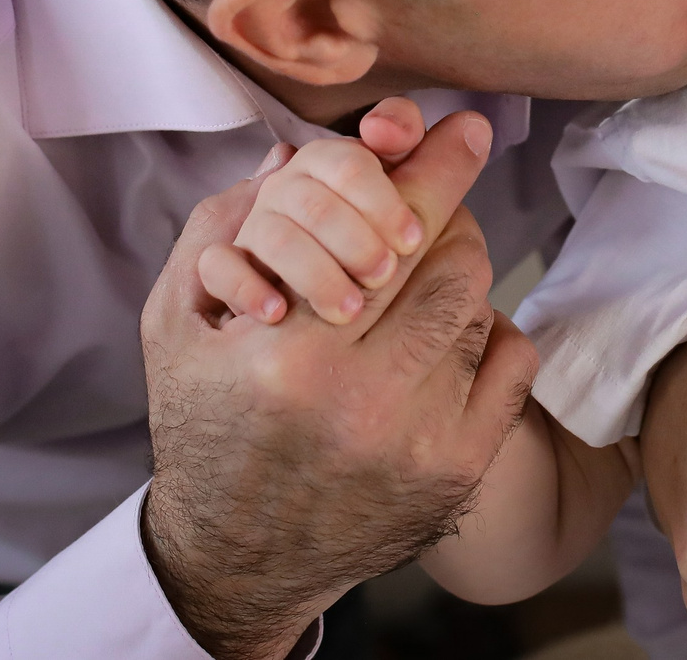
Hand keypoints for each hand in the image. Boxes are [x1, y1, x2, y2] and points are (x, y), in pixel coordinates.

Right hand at [140, 108, 536, 659]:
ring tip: (418, 275)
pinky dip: (488, 329)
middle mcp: (362, 403)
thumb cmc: (204, 425)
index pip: (394, 229)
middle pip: (450, 260)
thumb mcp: (177, 324)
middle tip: (421, 215)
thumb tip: (292, 148)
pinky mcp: (458, 471)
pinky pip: (510, 360)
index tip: (468, 128)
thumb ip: (223, 225)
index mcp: (289, 358)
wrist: (237, 558)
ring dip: (457, 271)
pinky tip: (440, 335)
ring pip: (478, 304)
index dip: (437, 168)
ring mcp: (419, 442)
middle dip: (441, 221)